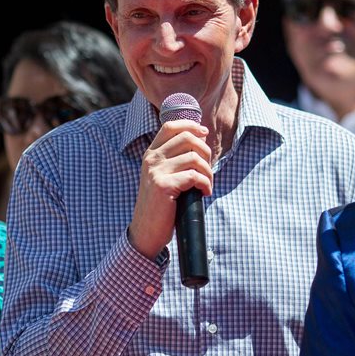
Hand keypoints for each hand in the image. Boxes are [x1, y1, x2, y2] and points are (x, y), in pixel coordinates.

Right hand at [129, 120, 211, 259]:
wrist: (146, 231)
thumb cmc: (161, 204)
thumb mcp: (162, 175)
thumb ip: (174, 158)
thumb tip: (200, 139)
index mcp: (151, 154)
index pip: (171, 126)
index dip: (191, 125)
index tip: (204, 133)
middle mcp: (151, 159)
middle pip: (187, 138)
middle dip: (205, 151)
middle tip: (208, 168)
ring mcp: (156, 172)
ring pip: (194, 158)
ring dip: (208, 171)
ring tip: (207, 184)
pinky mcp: (164, 186)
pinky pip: (194, 176)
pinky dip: (206, 184)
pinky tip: (204, 193)